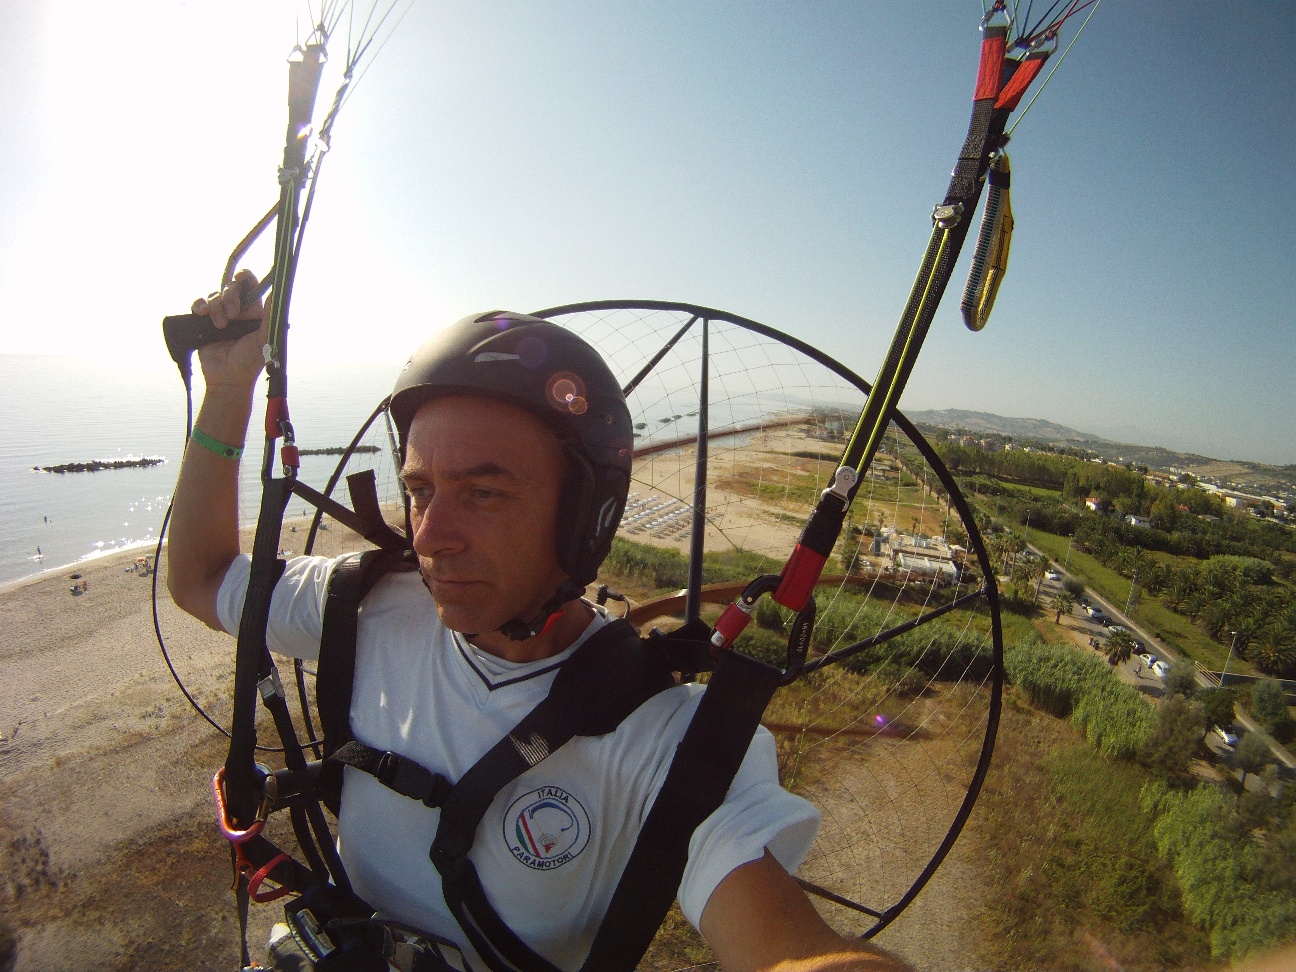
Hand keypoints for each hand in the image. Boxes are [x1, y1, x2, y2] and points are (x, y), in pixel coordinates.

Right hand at [189, 269, 268, 389]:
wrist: (227, 379)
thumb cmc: (250, 361)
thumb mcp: (264, 339)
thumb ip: (271, 316)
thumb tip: (278, 293)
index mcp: (254, 311)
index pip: (250, 284)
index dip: (245, 277)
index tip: (241, 278)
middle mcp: (238, 310)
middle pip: (231, 287)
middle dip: (230, 296)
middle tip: (234, 315)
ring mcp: (220, 315)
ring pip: (214, 295)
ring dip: (216, 307)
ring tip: (221, 326)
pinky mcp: (204, 322)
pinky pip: (199, 304)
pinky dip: (199, 305)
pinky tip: (202, 314)